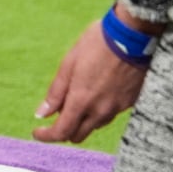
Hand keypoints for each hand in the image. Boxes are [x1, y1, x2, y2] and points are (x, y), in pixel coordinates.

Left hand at [31, 17, 148, 143]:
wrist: (134, 35)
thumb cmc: (97, 44)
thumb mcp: (69, 63)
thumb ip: (56, 92)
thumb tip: (42, 114)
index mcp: (82, 101)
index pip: (62, 132)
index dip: (47, 136)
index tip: (37, 132)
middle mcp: (101, 110)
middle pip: (79, 135)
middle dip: (65, 130)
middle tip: (57, 113)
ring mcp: (118, 107)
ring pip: (95, 125)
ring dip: (83, 119)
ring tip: (79, 96)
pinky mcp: (131, 102)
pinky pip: (111, 114)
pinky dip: (99, 110)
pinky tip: (98, 91)